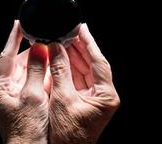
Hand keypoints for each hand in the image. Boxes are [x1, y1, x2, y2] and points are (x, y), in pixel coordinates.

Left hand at [0, 20, 49, 143]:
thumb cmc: (28, 130)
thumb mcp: (32, 97)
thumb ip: (34, 70)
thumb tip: (39, 48)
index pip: (5, 56)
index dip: (13, 39)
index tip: (19, 23)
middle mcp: (4, 90)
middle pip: (17, 63)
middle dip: (31, 51)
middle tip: (45, 40)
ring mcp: (13, 94)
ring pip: (26, 71)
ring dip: (38, 62)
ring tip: (50, 51)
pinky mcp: (23, 99)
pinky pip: (32, 80)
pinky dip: (41, 73)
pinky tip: (50, 68)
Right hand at [48, 24, 119, 143]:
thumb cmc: (66, 135)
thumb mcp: (62, 100)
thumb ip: (59, 72)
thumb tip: (55, 49)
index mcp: (106, 96)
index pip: (99, 62)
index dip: (90, 43)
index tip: (82, 28)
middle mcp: (103, 95)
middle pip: (92, 64)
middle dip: (80, 47)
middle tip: (69, 32)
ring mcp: (94, 97)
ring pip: (84, 69)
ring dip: (73, 56)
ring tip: (63, 41)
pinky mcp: (84, 99)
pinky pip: (78, 78)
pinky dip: (69, 67)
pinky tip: (62, 57)